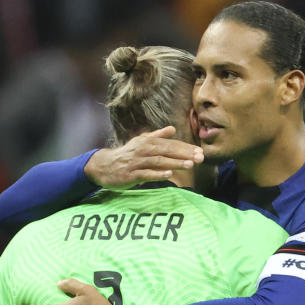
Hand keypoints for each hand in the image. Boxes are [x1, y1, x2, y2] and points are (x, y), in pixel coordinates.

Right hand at [85, 126, 202, 186]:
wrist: (105, 166)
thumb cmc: (127, 155)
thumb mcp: (141, 142)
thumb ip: (157, 136)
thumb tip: (172, 129)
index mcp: (148, 142)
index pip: (170, 144)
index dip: (185, 148)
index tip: (200, 152)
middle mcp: (143, 150)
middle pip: (167, 151)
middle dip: (184, 154)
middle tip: (200, 158)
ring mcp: (137, 162)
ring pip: (158, 162)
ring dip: (174, 163)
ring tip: (189, 165)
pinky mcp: (131, 175)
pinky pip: (146, 174)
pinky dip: (158, 174)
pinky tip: (169, 175)